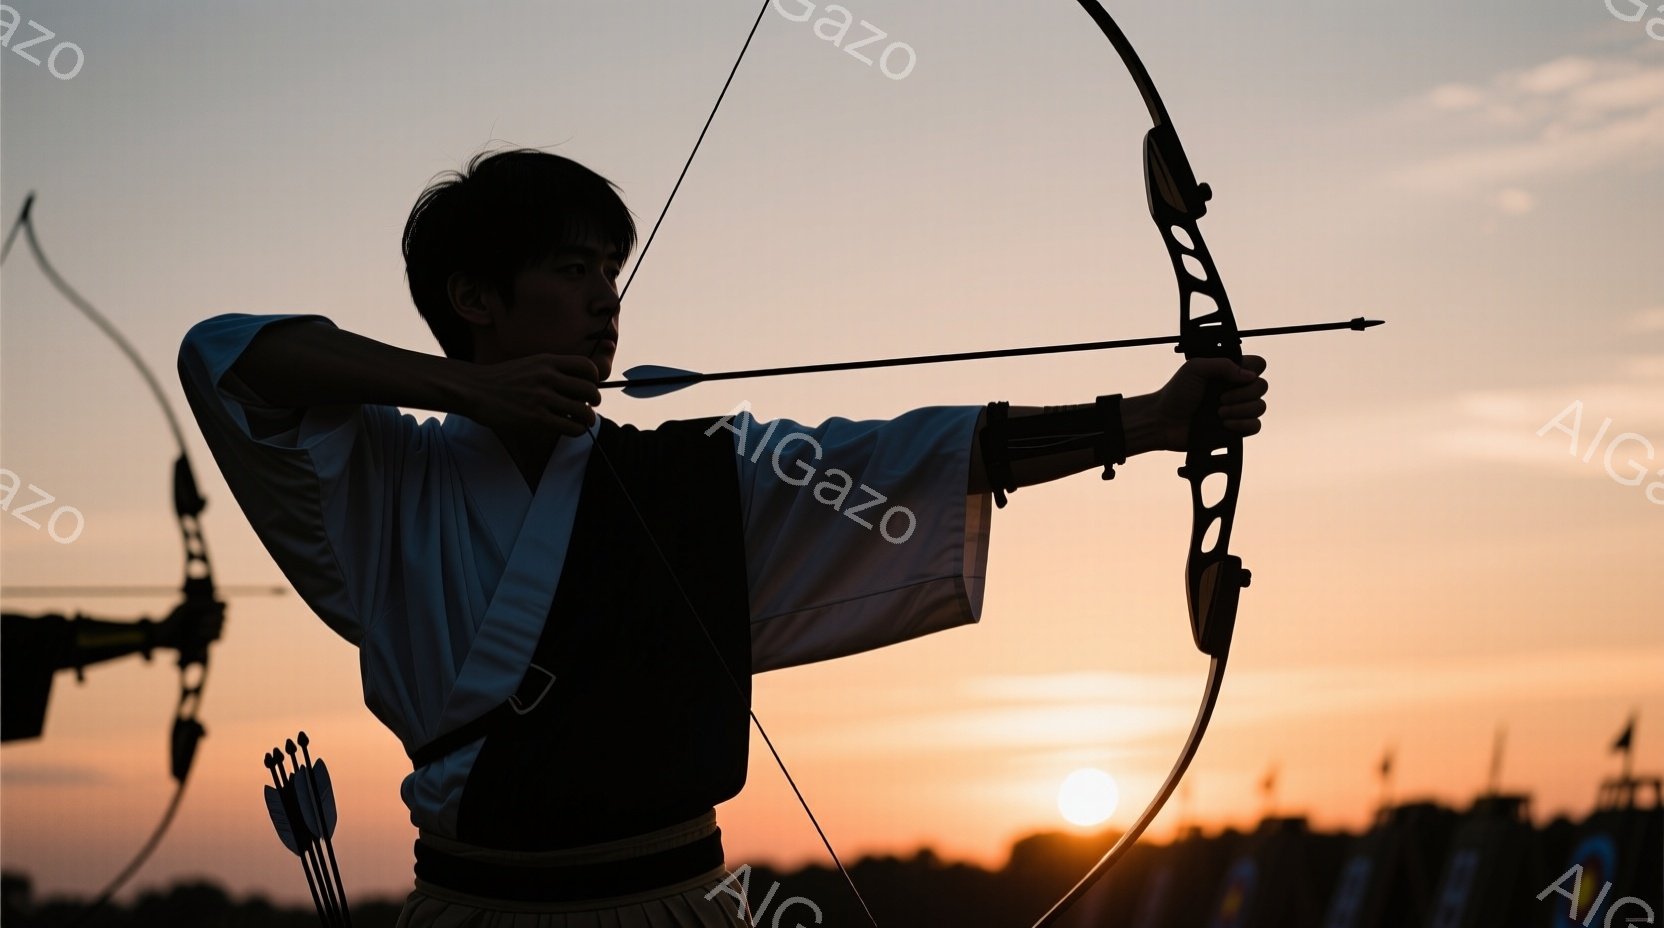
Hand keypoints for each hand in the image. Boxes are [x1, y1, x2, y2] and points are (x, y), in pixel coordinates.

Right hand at [461, 354, 601, 437]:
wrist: (475, 390)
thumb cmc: (503, 379)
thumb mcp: (531, 364)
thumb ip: (553, 370)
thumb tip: (578, 384)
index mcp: (548, 361)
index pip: (586, 366)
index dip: (594, 378)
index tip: (589, 385)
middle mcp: (548, 377)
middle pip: (590, 390)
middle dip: (593, 400)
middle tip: (588, 405)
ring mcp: (542, 398)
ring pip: (583, 411)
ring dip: (587, 418)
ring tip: (581, 420)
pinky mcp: (536, 418)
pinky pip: (571, 427)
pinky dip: (577, 430)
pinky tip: (571, 428)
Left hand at [1137, 356, 1267, 451]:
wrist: (1164, 421)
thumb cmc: (1176, 393)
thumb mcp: (1195, 368)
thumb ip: (1222, 364)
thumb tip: (1250, 375)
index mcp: (1229, 372)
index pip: (1258, 365)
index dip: (1253, 369)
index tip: (1236, 377)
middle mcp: (1236, 389)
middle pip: (1262, 386)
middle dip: (1243, 393)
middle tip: (1220, 398)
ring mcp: (1237, 410)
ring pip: (1260, 407)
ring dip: (1241, 409)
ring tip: (1218, 412)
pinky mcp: (1235, 429)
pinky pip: (1255, 426)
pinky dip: (1243, 425)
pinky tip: (1225, 424)